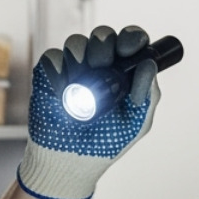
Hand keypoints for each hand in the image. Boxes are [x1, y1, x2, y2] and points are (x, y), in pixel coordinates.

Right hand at [16, 25, 159, 198]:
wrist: (71, 163)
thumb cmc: (106, 143)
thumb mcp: (136, 122)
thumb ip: (147, 93)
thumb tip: (149, 65)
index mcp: (123, 71)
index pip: (130, 42)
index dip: (131, 38)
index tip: (130, 49)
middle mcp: (99, 65)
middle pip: (102, 35)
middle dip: (104, 46)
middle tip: (102, 65)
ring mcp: (73, 68)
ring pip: (76, 43)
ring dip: (81, 58)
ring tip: (81, 86)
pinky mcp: (49, 74)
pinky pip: (53, 58)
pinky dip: (59, 72)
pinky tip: (63, 92)